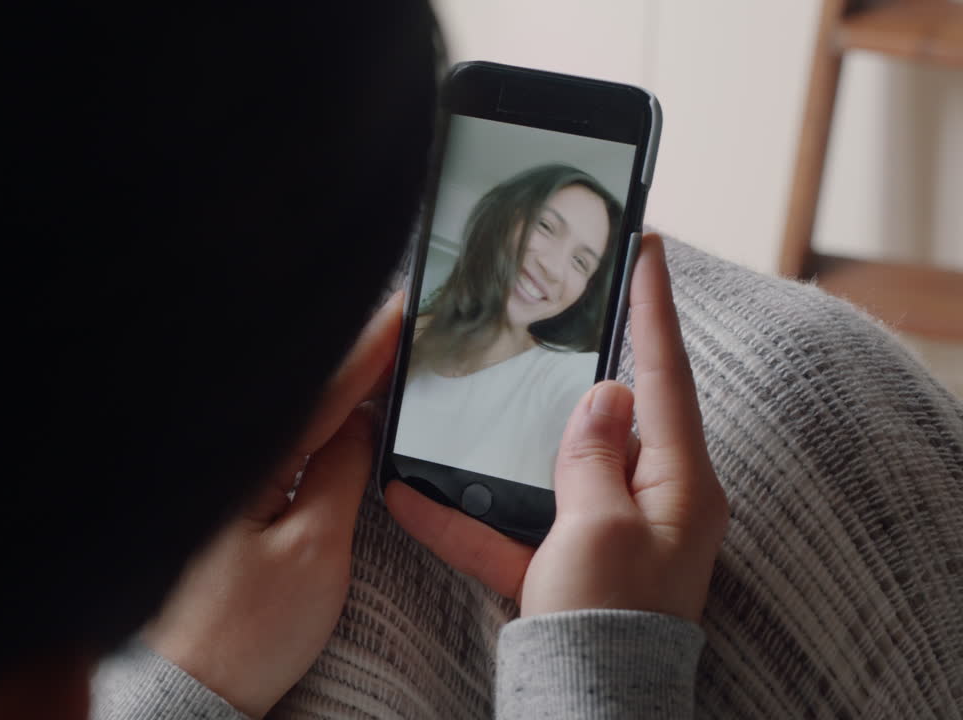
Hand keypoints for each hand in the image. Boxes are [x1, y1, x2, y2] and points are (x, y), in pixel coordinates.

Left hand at [142, 293, 401, 717]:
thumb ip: (342, 474)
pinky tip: (342, 411)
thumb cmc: (247, 631)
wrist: (195, 689)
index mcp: (249, 460)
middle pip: (303, 389)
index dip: (369, 346)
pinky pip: (282, 445)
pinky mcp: (231, 504)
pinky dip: (317, 421)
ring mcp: (229, 480)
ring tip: (384, 349)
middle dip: (354, 352)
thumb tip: (362, 420)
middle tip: (403, 315)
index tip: (404, 306)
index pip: (321, 388)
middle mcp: (233, 459)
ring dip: (337, 383)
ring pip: (293, 414)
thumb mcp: (315, 551)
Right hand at [386, 234, 727, 622]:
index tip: (646, 247)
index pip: (664, 375)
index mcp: (678, 482)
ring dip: (510, 438)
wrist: (587, 709)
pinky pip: (514, 527)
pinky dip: (471, 516)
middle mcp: (649, 501)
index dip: (651, 307)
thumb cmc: (610, 621)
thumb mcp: (600, 527)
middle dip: (588, 357)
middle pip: (613, 412)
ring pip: (553, 464)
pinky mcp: (563, 565)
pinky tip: (413, 497)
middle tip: (572, 299)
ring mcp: (605, 532)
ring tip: (484, 386)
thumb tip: (604, 394)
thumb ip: (594, 455)